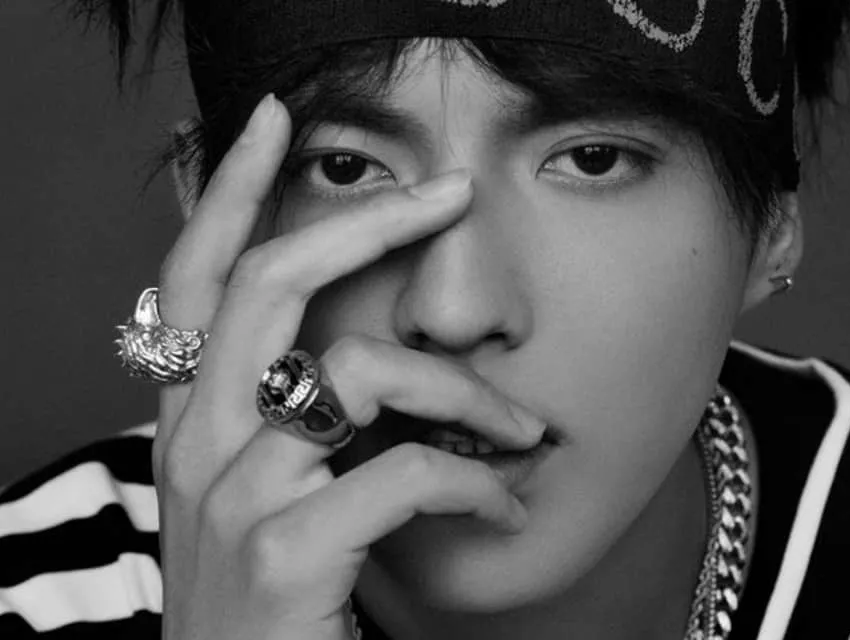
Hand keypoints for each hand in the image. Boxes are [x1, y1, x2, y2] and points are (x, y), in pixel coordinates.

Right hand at [152, 94, 544, 639]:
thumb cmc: (268, 609)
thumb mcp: (257, 500)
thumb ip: (286, 426)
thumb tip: (364, 362)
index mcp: (192, 425)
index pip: (195, 281)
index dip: (225, 194)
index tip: (268, 123)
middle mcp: (199, 446)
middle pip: (269, 286)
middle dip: (364, 221)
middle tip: (448, 191)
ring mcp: (234, 497)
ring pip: (359, 375)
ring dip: (465, 392)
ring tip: (523, 429)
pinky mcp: (282, 554)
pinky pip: (407, 473)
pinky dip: (475, 481)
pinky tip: (504, 507)